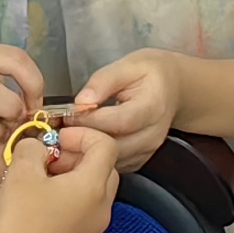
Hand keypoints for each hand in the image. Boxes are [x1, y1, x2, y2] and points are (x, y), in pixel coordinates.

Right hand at [0, 123, 120, 232]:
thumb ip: (31, 148)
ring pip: (93, 192)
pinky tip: (38, 204)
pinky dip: (68, 200)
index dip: (82, 134)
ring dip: (73, 178)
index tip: (59, 137)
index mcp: (93, 187)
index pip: (106, 146)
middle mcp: (99, 210)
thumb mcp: (20, 173)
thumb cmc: (17, 231)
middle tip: (50, 156)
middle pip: (104, 168)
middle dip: (78, 155)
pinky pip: (82, 213)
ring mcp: (91, 231)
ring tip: (40, 179)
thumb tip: (36, 146)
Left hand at [65, 49, 180, 170]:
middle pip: (115, 146)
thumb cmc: (148, 73)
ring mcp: (148, 150)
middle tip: (61, 130)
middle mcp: (153, 134)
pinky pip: (115, 166)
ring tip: (67, 139)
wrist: (172, 88)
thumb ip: (103, 81)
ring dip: (87, 153)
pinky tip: (81, 147)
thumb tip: (81, 102)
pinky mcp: (140, 160)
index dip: (91, 120)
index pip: (119, 121)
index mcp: (153, 106)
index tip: (68, 114)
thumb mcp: (127, 65)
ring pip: (112, 161)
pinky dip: (96, 161)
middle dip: (85, 139)